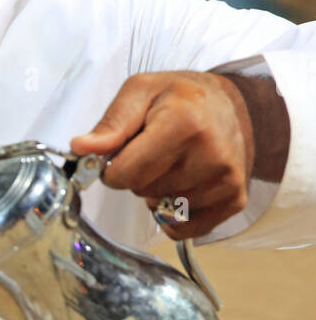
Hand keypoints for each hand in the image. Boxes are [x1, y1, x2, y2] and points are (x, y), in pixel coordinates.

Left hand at [70, 71, 254, 238]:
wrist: (238, 107)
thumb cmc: (183, 97)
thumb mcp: (141, 91)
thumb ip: (110, 124)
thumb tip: (81, 149)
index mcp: (184, 123)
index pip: (125, 174)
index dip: (114, 168)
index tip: (123, 154)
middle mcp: (210, 155)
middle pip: (142, 192)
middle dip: (138, 176)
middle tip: (156, 151)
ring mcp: (225, 180)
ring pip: (161, 211)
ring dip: (157, 193)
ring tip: (174, 163)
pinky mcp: (234, 200)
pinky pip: (183, 228)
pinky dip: (173, 213)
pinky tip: (184, 185)